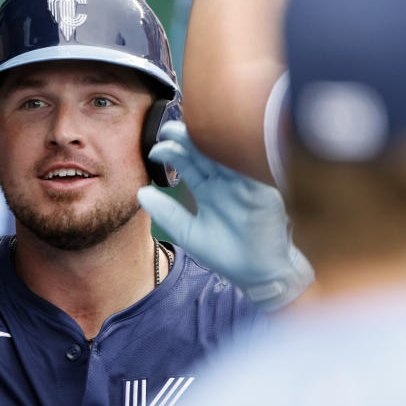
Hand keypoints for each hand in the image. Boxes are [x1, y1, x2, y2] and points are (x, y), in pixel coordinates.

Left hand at [138, 121, 313, 310]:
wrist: (258, 274)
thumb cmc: (225, 252)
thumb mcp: (188, 233)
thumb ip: (167, 213)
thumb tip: (141, 193)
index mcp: (208, 188)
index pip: (188, 161)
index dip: (172, 151)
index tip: (154, 149)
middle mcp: (225, 180)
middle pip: (205, 150)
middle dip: (188, 137)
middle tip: (168, 130)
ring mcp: (245, 183)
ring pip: (226, 152)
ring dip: (211, 140)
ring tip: (191, 131)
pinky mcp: (264, 191)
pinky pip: (252, 167)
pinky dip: (239, 154)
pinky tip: (224, 144)